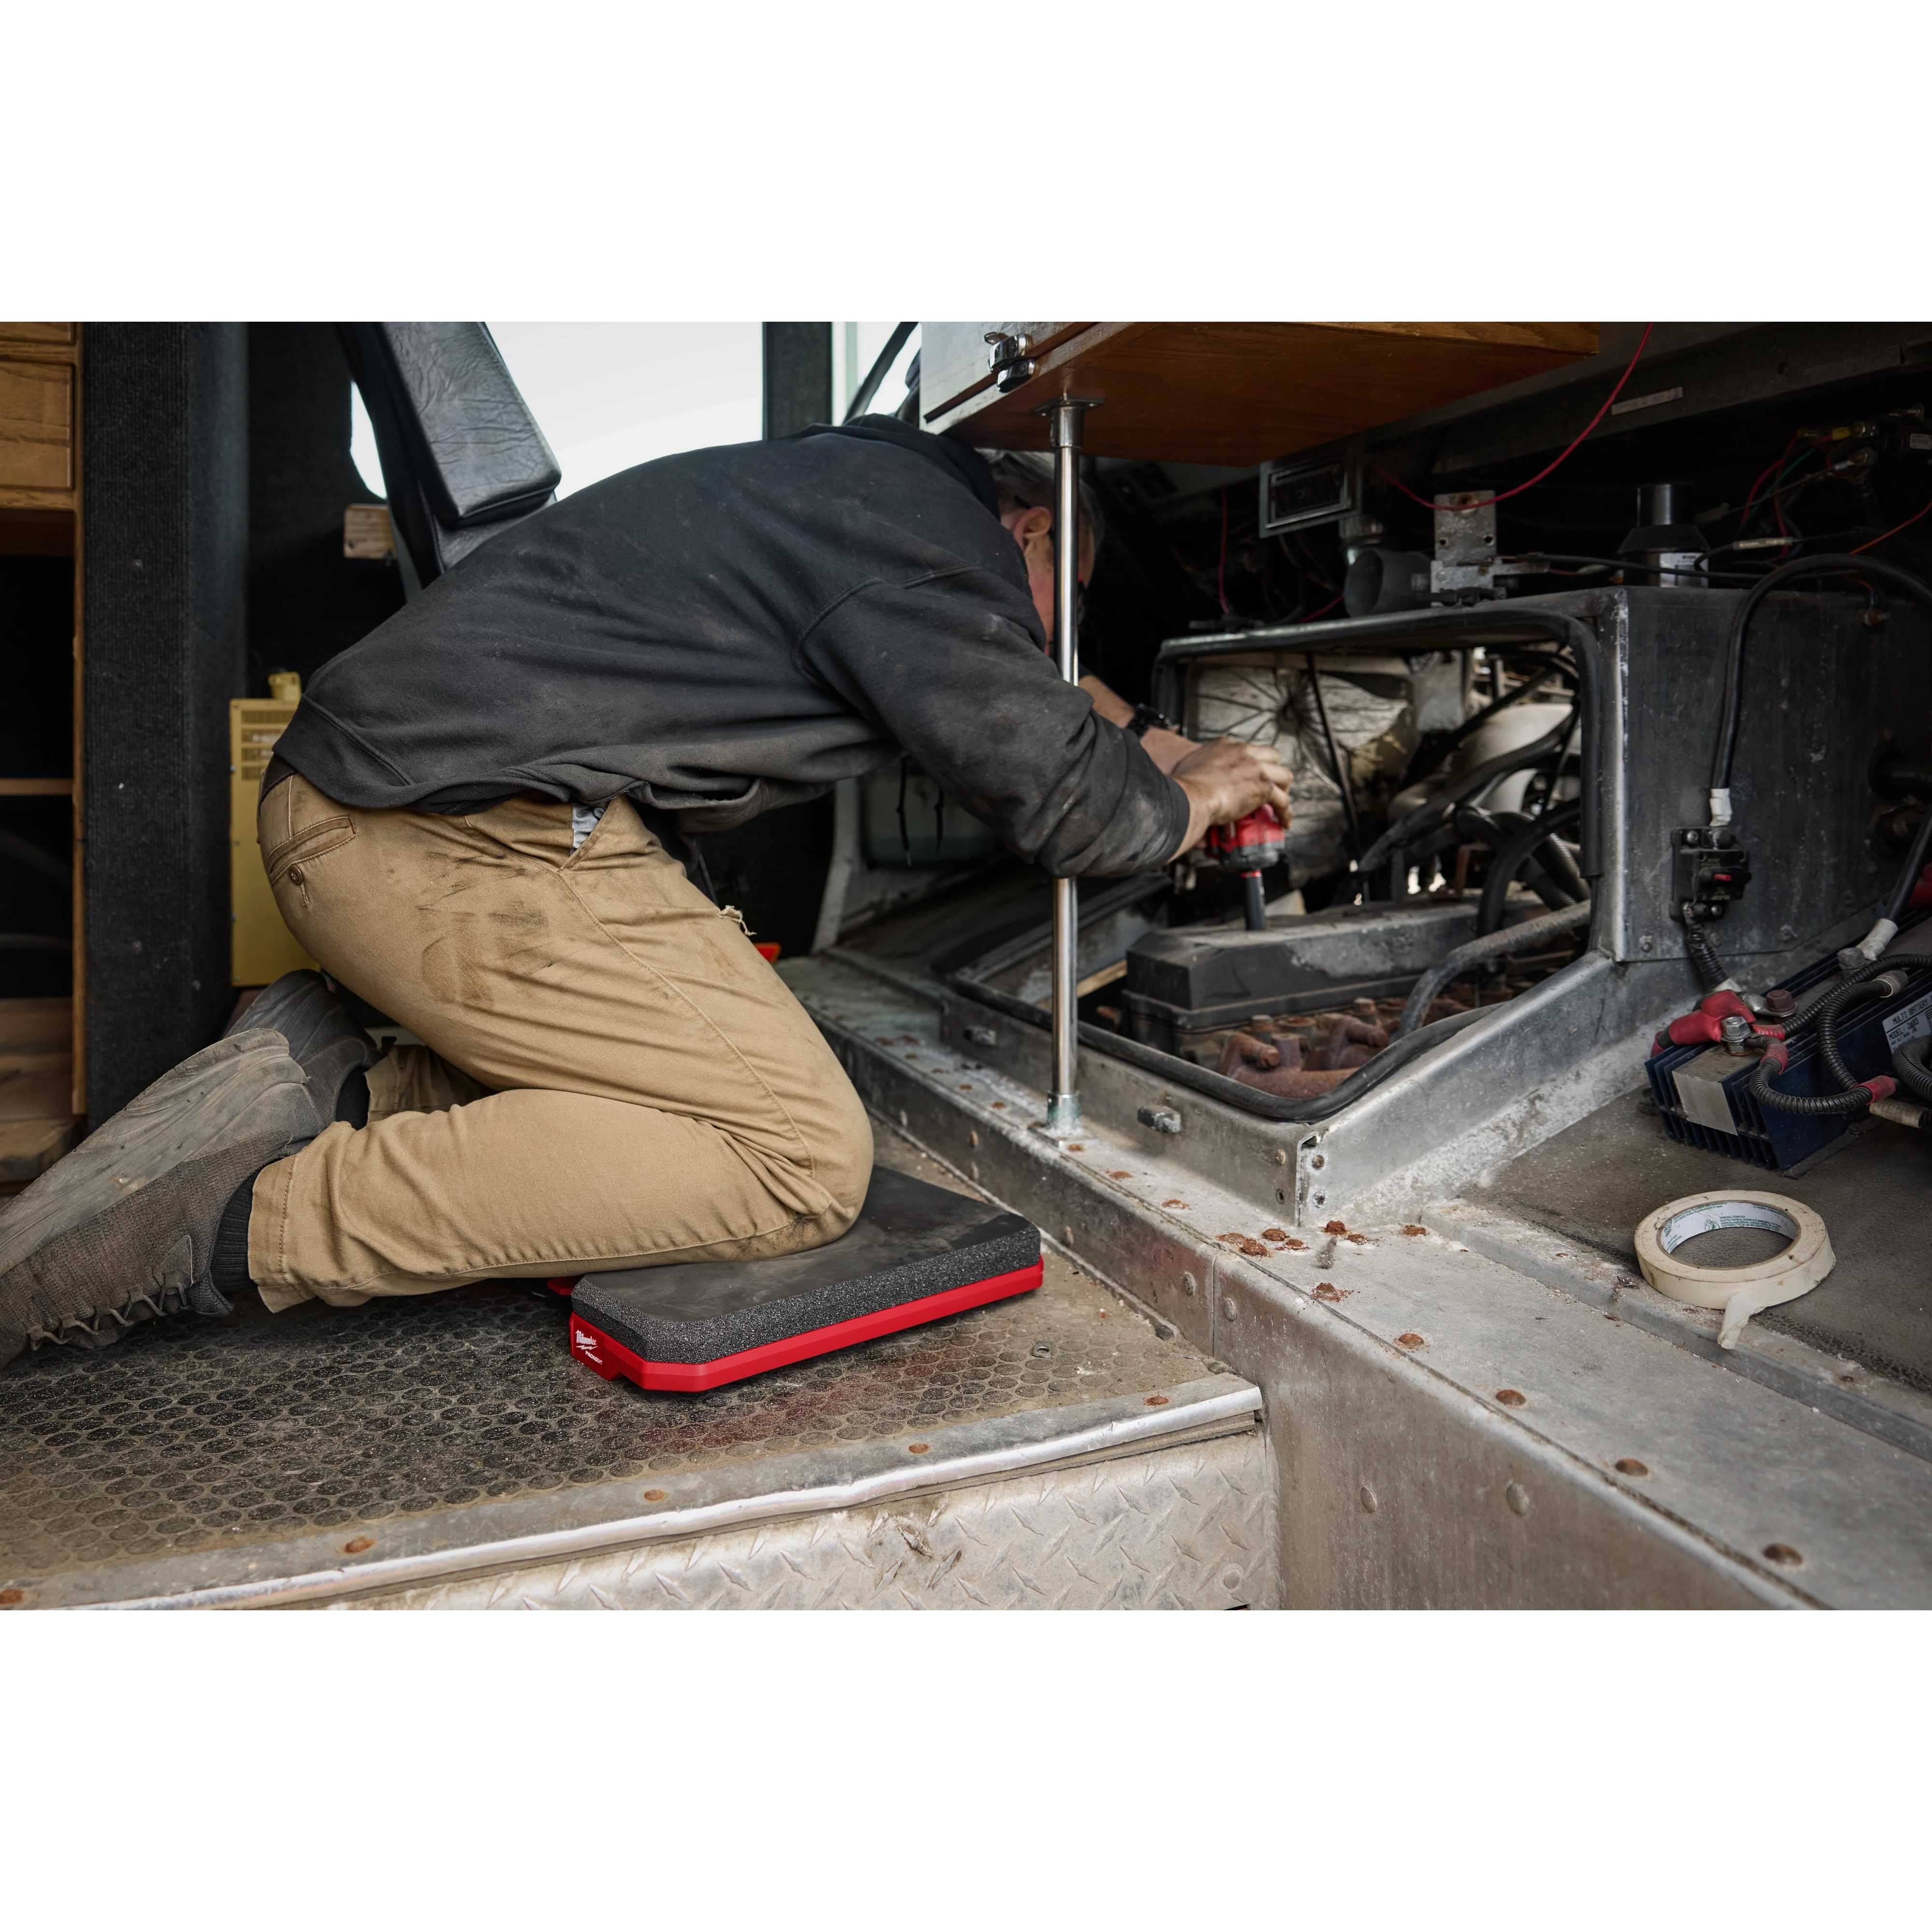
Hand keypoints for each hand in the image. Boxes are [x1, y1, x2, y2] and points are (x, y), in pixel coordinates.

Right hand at [1170, 739, 1291, 857]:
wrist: (1189, 796)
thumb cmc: (1183, 786)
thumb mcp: (1187, 767)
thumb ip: (1194, 771)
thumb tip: (1190, 787)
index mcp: (1225, 745)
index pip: (1248, 750)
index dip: (1252, 763)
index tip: (1251, 775)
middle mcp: (1244, 752)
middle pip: (1272, 755)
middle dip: (1274, 770)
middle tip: (1271, 785)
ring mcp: (1256, 768)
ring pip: (1283, 774)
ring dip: (1284, 788)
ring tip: (1280, 802)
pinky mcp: (1262, 787)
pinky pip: (1283, 800)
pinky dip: (1285, 812)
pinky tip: (1284, 821)